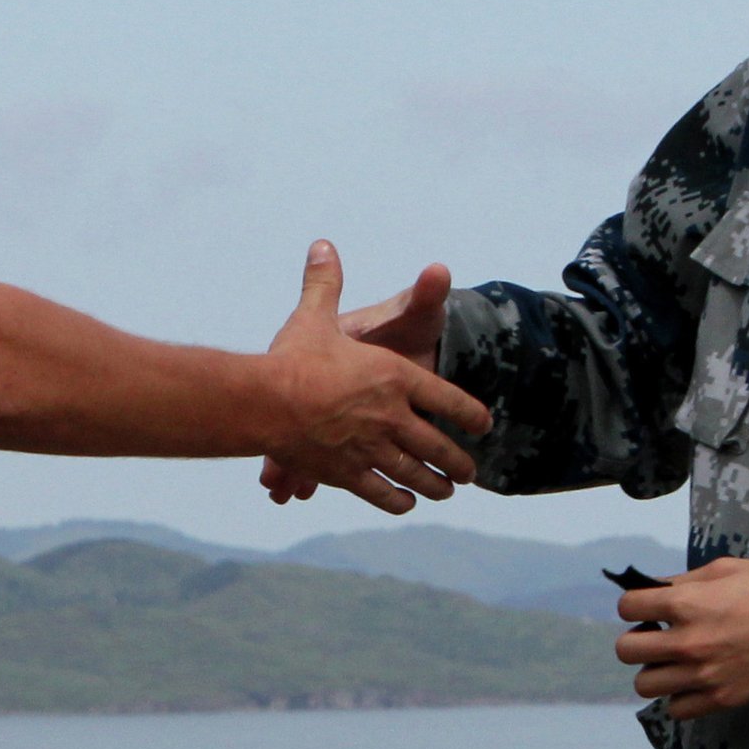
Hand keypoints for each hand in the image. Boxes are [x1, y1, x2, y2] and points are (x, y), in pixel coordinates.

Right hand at [260, 242, 488, 513]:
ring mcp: (372, 449)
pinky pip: (382, 491)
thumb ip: (325, 283)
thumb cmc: (292, 358)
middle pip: (438, 445)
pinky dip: (397, 499)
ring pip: (415, 474)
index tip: (484, 424)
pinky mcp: (347, 473)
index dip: (470, 413)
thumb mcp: (315, 317)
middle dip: (457, 461)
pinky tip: (404, 503)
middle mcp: (392, 416)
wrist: (264, 403)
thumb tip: (322, 245)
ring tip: (446, 492)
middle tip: (470, 473)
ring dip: (434, 485)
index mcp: (395, 377)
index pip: (448, 398)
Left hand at [613, 557, 748, 717]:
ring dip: (654, 671)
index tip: (648, 608)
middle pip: (626, 650)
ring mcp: (705, 674)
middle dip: (637, 639)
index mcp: (687, 603)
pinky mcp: (723, 698)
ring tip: (674, 662)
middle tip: (658, 636)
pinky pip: (676, 709)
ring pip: (645, 684)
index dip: (635, 605)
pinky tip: (693, 681)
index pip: (627, 607)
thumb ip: (684, 582)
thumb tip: (655, 590)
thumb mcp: (726, 569)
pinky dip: (679, 696)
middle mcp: (689, 642)